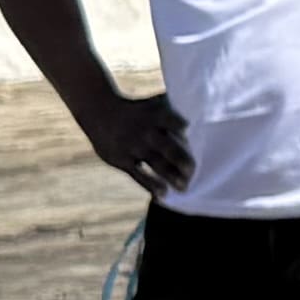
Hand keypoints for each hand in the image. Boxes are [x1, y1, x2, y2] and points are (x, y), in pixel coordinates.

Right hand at [80, 92, 196, 196]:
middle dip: (182, 160)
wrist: (100, 112)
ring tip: (183, 187)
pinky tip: (163, 195)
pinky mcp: (122, 160)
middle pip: (168, 147)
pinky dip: (151, 186)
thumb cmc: (137, 110)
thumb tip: (199, 115)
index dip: (180, 126)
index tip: (189, 130)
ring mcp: (134, 147)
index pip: (172, 122)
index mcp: (156, 115)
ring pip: (156, 164)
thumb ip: (174, 109)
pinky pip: (139, 176)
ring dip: (171, 177)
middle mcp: (145, 131)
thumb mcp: (153, 104)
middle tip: (192, 171)